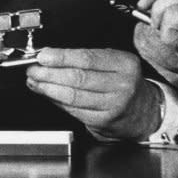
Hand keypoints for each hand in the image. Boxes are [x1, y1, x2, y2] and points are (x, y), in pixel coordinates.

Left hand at [25, 47, 160, 140]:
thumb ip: (86, 59)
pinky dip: (58, 102)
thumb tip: (52, 58)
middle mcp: (122, 84)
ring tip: (35, 82)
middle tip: (33, 69)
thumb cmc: (125, 82)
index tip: (44, 56)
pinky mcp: (104, 121)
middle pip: (79, 78)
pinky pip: (75, 110)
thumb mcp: (114, 63)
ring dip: (49, 89)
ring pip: (74, 96)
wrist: (144, 111)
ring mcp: (114, 104)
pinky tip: (48, 95)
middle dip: (50, 73)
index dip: (62, 57)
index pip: (87, 58)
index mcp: (124, 63)